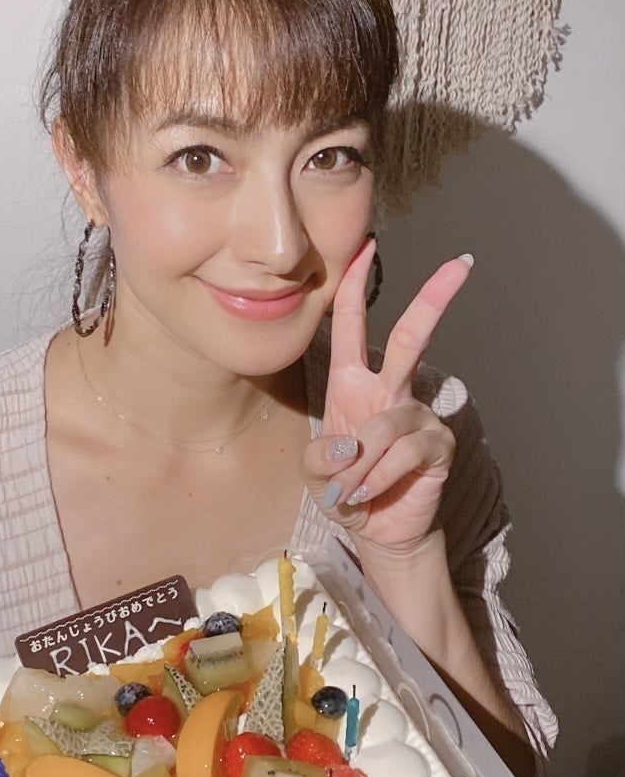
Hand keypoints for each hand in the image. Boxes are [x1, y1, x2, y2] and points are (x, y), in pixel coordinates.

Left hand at [300, 237, 472, 553]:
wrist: (376, 529)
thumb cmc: (345, 490)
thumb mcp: (316, 475)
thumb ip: (319, 459)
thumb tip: (351, 444)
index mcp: (351, 383)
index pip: (353, 325)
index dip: (355, 286)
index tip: (367, 247)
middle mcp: (388, 390)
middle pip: (410, 337)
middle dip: (434, 300)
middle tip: (461, 265)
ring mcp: (416, 416)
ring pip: (388, 423)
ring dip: (362, 465)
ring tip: (351, 491)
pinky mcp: (437, 445)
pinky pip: (404, 453)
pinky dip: (380, 477)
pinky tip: (372, 494)